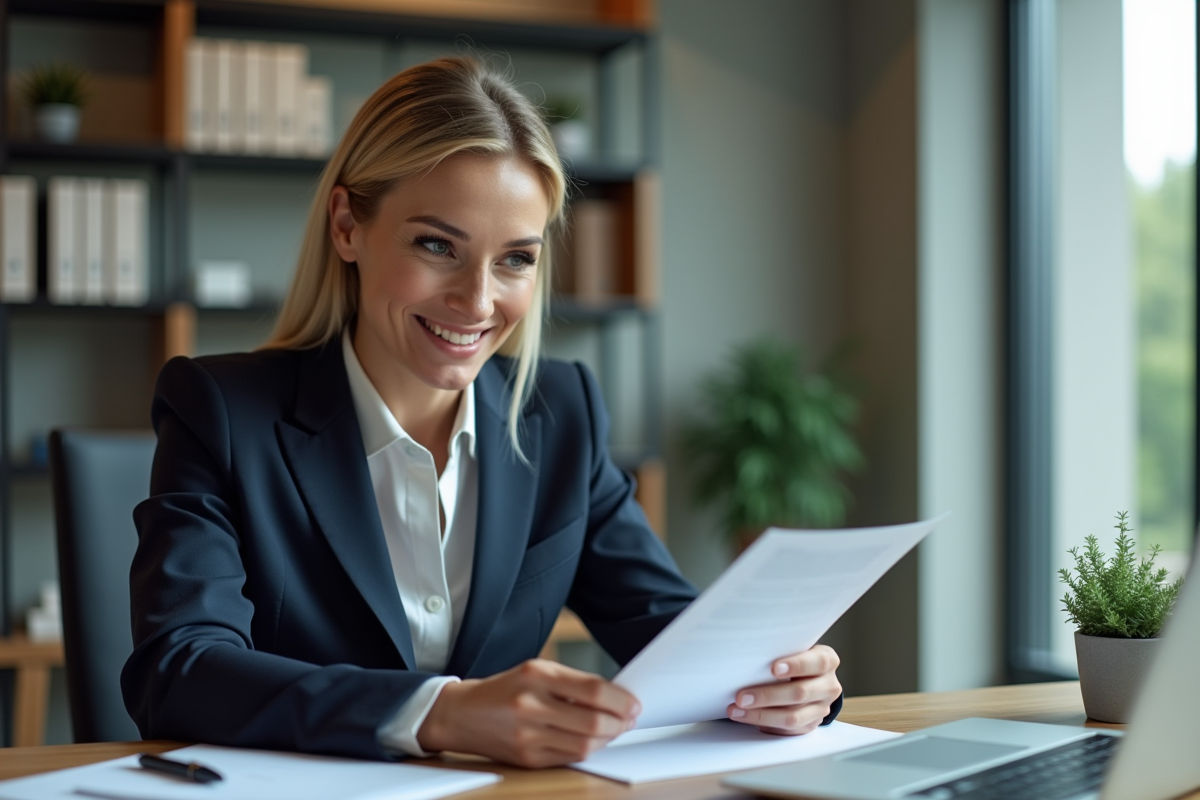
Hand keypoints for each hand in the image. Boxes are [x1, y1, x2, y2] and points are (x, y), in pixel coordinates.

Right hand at [417, 659, 640, 767]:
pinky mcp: (526, 758)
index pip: (593, 690)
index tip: (634, 703)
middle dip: (620, 722)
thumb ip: (573, 683)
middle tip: (629, 719)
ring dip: (607, 738)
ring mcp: (528, 735)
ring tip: (613, 729)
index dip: (621, 700)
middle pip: (593, 722)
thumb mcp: (537, 670)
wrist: (461, 714)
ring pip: (585, 744)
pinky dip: (587, 749)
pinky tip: (592, 740)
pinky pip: (569, 757)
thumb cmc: (505, 688)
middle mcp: (531, 705)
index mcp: (537, 675)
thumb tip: (616, 698)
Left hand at [727, 645, 840, 734]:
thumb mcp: (794, 649)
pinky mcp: (811, 725)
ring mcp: (822, 708)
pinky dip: (765, 724)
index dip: (796, 665)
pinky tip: (747, 718)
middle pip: (801, 693)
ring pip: (793, 717)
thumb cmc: (794, 658)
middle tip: (741, 697)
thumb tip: (748, 658)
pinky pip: (788, 731)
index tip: (773, 668)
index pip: (817, 662)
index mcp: (827, 660)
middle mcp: (829, 685)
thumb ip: (780, 651)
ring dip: (761, 715)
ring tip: (737, 711)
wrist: (809, 677)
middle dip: (768, 695)